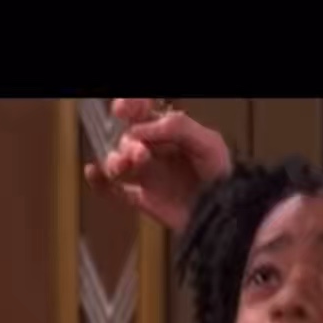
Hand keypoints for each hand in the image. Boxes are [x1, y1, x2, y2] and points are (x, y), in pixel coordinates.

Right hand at [84, 98, 231, 232]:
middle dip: (130, 143)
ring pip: (118, 162)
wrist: (228, 215)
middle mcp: (157, 152)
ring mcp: (149, 176)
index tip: (122, 109)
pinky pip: (114, 191)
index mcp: (171, 134)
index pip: (143, 114)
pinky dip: (100, 183)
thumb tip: (139, 128)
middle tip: (141, 154)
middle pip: (128, 138)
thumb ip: (176, 128)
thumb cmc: (225, 177)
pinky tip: (93, 173)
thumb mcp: (208, 143)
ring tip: (123, 167)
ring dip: (114, 161)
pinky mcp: (144, 200)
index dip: (130, 107)